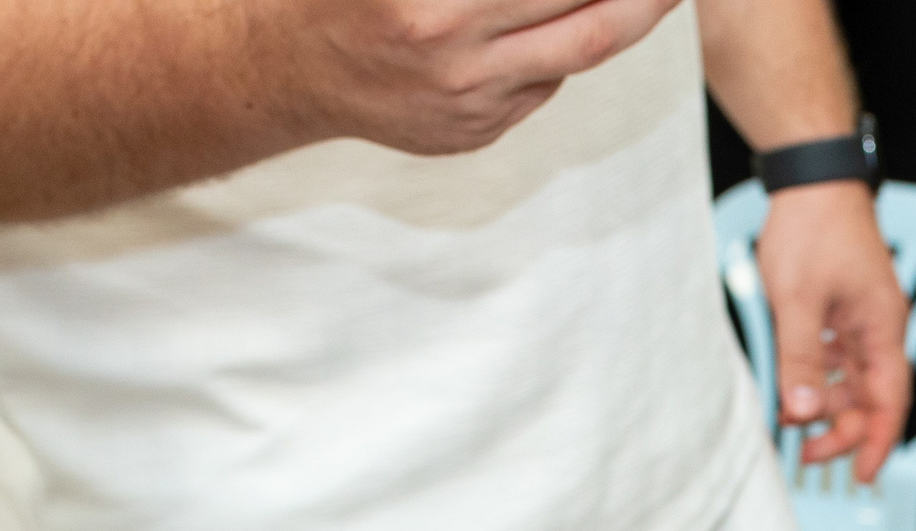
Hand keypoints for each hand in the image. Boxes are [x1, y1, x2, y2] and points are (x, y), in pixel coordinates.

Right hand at [292, 0, 688, 155]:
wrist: (287, 69)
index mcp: (429, 1)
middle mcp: (451, 47)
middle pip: (585, 18)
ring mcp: (468, 101)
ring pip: (577, 52)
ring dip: (629, 15)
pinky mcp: (475, 132)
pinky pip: (544, 83)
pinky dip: (567, 45)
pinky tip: (575, 17)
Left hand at [754, 182, 911, 482]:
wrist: (813, 178)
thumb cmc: (811, 230)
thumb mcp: (796, 300)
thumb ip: (800, 359)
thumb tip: (802, 414)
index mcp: (881, 329)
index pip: (889, 401)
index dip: (879, 443)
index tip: (863, 476)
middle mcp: (879, 328)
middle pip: (870, 397)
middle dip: (843, 430)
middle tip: (806, 454)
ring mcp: (861, 318)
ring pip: (851, 379)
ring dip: (825, 404)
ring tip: (791, 420)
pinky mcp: (842, 307)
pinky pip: (836, 356)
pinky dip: (817, 376)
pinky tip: (792, 383)